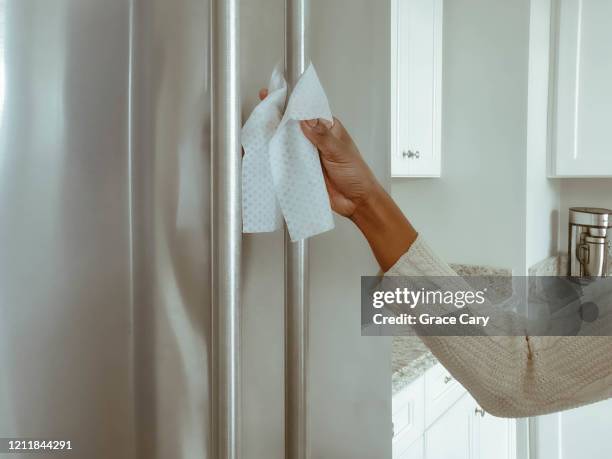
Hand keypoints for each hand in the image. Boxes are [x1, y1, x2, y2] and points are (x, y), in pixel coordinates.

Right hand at [257, 89, 416, 269]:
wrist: (357, 202)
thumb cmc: (357, 175)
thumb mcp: (339, 152)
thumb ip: (322, 136)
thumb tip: (306, 119)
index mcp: (328, 129)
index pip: (308, 111)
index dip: (293, 103)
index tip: (277, 95)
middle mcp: (316, 140)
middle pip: (294, 126)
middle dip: (279, 119)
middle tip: (263, 110)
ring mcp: (308, 155)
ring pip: (288, 143)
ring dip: (276, 139)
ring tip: (260, 130)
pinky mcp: (302, 171)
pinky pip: (287, 162)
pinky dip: (278, 158)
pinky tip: (267, 154)